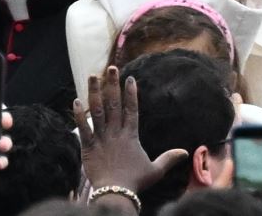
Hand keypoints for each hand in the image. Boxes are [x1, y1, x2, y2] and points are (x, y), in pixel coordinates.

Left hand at [74, 66, 186, 192]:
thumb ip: (168, 158)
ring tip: (92, 76)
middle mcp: (116, 133)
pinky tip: (76, 101)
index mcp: (131, 135)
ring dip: (94, 93)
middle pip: (114, 104)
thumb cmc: (135, 182)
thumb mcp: (155, 170)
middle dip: (112, 84)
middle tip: (111, 68)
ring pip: (97, 111)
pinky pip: (82, 128)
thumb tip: (185, 152)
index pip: (131, 109)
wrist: (115, 193)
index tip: (129, 78)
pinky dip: (78, 115)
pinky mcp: (88, 147)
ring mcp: (101, 138)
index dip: (131, 93)